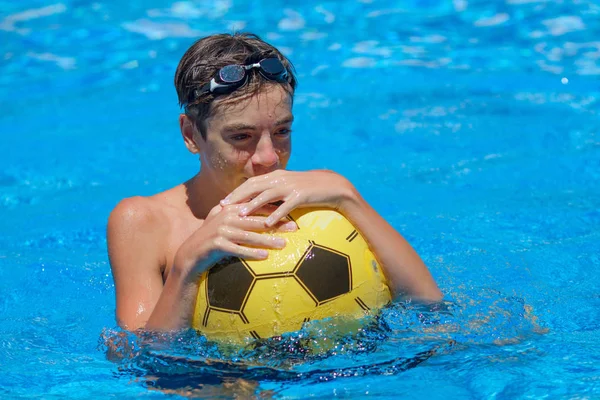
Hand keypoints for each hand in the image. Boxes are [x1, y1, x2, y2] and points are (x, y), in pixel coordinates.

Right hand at [174, 203, 296, 279]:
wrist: (191, 254)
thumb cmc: (214, 238)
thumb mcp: (226, 222)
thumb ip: (242, 214)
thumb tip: (265, 212)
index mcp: (231, 208)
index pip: (257, 207)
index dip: (276, 210)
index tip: (293, 214)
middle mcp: (226, 216)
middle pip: (256, 220)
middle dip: (277, 223)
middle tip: (294, 227)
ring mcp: (221, 230)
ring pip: (249, 235)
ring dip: (268, 240)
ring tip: (284, 244)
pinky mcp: (217, 244)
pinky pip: (238, 250)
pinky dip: (252, 253)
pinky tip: (265, 257)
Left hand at [220, 170, 353, 226]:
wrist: (331, 186)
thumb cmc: (307, 189)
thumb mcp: (288, 187)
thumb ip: (273, 192)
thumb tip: (257, 201)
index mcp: (276, 176)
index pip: (251, 182)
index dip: (236, 191)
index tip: (223, 201)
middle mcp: (280, 179)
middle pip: (253, 187)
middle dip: (237, 197)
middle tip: (223, 207)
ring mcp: (290, 187)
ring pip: (266, 195)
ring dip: (251, 205)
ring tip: (240, 215)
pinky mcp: (300, 196)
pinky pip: (285, 206)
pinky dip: (275, 215)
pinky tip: (266, 224)